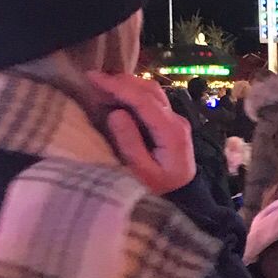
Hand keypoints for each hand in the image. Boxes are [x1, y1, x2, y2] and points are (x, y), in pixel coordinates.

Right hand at [87, 72, 196, 196]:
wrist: (184, 198)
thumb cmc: (160, 190)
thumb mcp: (142, 174)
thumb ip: (130, 144)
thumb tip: (116, 113)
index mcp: (172, 132)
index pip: (145, 101)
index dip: (119, 87)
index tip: (94, 79)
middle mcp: (177, 121)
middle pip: (150, 90)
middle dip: (120, 81)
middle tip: (93, 79)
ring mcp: (175, 120)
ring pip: (152, 91)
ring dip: (127, 85)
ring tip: (101, 86)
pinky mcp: (170, 122)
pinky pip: (152, 100)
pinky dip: (132, 93)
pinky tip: (115, 96)